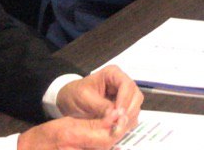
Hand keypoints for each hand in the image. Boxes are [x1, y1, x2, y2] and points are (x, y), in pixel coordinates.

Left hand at [21, 65, 142, 148]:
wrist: (68, 102)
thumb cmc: (74, 95)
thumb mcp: (84, 98)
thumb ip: (100, 106)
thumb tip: (115, 115)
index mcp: (113, 74)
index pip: (127, 85)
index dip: (125, 100)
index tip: (118, 114)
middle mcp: (122, 83)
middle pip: (135, 95)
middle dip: (129, 110)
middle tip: (119, 124)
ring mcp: (124, 95)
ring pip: (135, 106)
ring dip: (129, 118)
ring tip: (117, 128)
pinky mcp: (123, 107)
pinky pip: (131, 114)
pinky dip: (127, 122)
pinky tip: (118, 128)